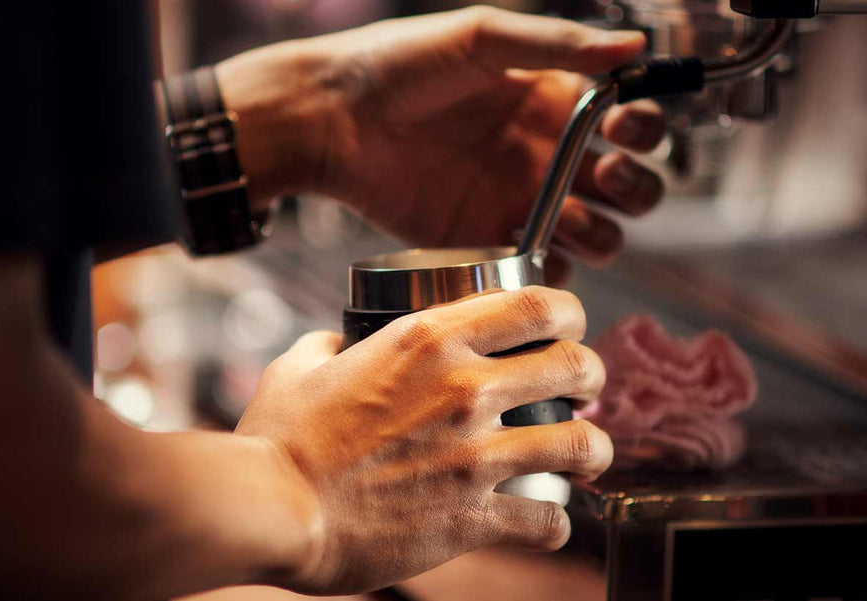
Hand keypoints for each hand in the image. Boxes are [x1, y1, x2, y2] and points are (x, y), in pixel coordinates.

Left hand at [219, 7, 666, 280]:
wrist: (330, 119)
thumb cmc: (399, 64)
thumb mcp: (481, 38)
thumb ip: (557, 43)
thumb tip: (635, 46)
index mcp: (555, 103)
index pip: (631, 125)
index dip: (644, 131)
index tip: (624, 128)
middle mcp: (547, 157)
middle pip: (629, 190)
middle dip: (637, 189)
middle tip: (606, 177)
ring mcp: (519, 205)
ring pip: (598, 237)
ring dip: (603, 235)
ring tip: (567, 216)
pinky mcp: (485, 244)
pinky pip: (539, 274)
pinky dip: (552, 276)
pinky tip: (534, 256)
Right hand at [234, 287, 612, 593]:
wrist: (272, 509)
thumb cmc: (279, 440)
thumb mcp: (298, 367)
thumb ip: (330, 346)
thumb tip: (338, 343)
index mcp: (429, 340)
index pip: (536, 304)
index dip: (568, 311)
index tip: (568, 325)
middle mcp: (464, 390)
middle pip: (575, 365)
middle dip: (592, 375)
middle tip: (584, 388)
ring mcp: (474, 456)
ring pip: (581, 444)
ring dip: (594, 449)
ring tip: (589, 456)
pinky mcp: (471, 518)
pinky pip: (547, 520)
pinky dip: (556, 524)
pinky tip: (549, 523)